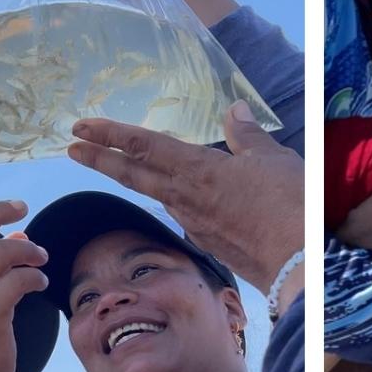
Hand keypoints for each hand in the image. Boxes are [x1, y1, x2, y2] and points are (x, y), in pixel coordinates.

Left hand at [68, 105, 303, 303]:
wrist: (298, 261)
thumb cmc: (290, 205)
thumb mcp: (272, 158)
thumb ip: (248, 135)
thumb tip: (234, 110)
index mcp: (197, 169)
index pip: (142, 146)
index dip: (109, 134)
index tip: (81, 128)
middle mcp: (186, 197)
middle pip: (132, 174)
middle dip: (99, 159)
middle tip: (72, 149)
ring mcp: (194, 224)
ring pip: (156, 195)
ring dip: (133, 180)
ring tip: (118, 167)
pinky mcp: (207, 244)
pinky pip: (182, 216)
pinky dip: (172, 202)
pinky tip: (177, 199)